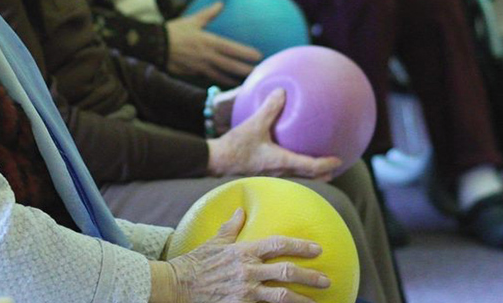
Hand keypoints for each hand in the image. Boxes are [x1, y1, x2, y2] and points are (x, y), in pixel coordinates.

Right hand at [156, 208, 329, 302]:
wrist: (176, 286)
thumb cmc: (194, 263)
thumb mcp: (213, 242)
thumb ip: (231, 227)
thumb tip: (242, 209)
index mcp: (243, 251)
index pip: (277, 244)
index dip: (300, 246)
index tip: (317, 248)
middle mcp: (247, 270)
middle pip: (286, 272)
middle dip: (309, 276)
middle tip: (326, 280)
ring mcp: (245, 291)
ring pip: (281, 296)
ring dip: (302, 299)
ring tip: (315, 302)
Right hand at [165, 2, 261, 85]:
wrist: (155, 46)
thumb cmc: (174, 31)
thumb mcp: (192, 20)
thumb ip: (208, 13)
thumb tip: (221, 3)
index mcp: (208, 41)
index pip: (231, 48)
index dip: (245, 53)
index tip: (258, 56)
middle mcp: (206, 56)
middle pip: (230, 65)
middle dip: (245, 69)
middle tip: (258, 73)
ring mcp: (200, 67)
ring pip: (221, 74)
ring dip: (234, 78)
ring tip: (247, 82)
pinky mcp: (193, 73)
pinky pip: (210, 78)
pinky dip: (220, 80)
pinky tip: (227, 83)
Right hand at [206, 89, 339, 180]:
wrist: (215, 162)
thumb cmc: (235, 147)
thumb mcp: (253, 124)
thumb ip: (269, 108)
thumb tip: (282, 92)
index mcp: (282, 161)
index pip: (311, 166)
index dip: (327, 164)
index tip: (339, 160)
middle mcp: (280, 173)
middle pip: (308, 179)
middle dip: (323, 175)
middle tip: (333, 169)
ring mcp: (270, 178)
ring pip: (297, 180)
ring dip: (309, 176)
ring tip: (316, 171)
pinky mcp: (261, 177)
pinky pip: (283, 176)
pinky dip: (293, 172)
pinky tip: (284, 161)